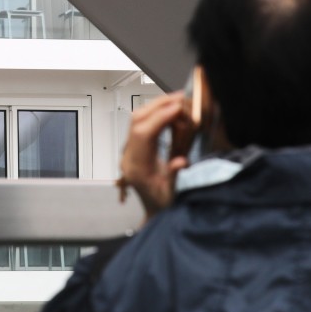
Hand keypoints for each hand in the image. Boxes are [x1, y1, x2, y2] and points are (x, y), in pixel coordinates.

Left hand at [118, 92, 190, 221]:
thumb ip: (174, 177)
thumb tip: (181, 161)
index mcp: (136, 168)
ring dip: (156, 107)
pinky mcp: (135, 148)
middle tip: (179, 99)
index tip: (176, 108)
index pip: (142, 134)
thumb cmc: (163, 206)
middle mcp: (129, 156)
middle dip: (157, 106)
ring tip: (177, 102)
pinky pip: (141, 124)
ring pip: (137, 120)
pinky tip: (170, 112)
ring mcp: (130, 151)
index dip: (159, 118)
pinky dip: (155, 114)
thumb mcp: (171, 195)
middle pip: (136, 121)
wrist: (153, 213)